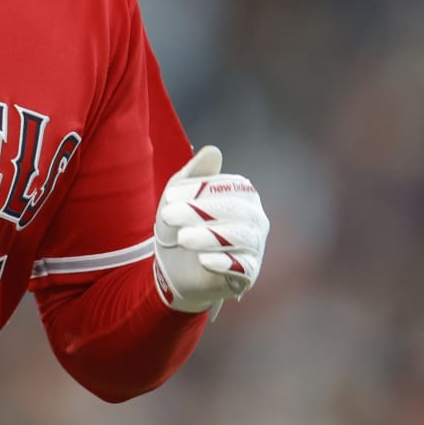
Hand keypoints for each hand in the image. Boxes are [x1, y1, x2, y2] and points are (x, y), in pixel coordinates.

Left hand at [152, 146, 268, 313]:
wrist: (172, 266)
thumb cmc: (179, 224)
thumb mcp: (179, 196)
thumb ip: (195, 173)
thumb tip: (213, 151)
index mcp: (243, 194)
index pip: (229, 187)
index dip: (200, 190)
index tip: (169, 198)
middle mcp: (255, 218)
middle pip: (238, 210)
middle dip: (201, 211)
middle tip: (168, 216)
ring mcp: (255, 246)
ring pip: (243, 237)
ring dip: (210, 236)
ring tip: (182, 238)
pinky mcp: (248, 273)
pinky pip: (243, 267)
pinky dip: (224, 263)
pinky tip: (203, 260)